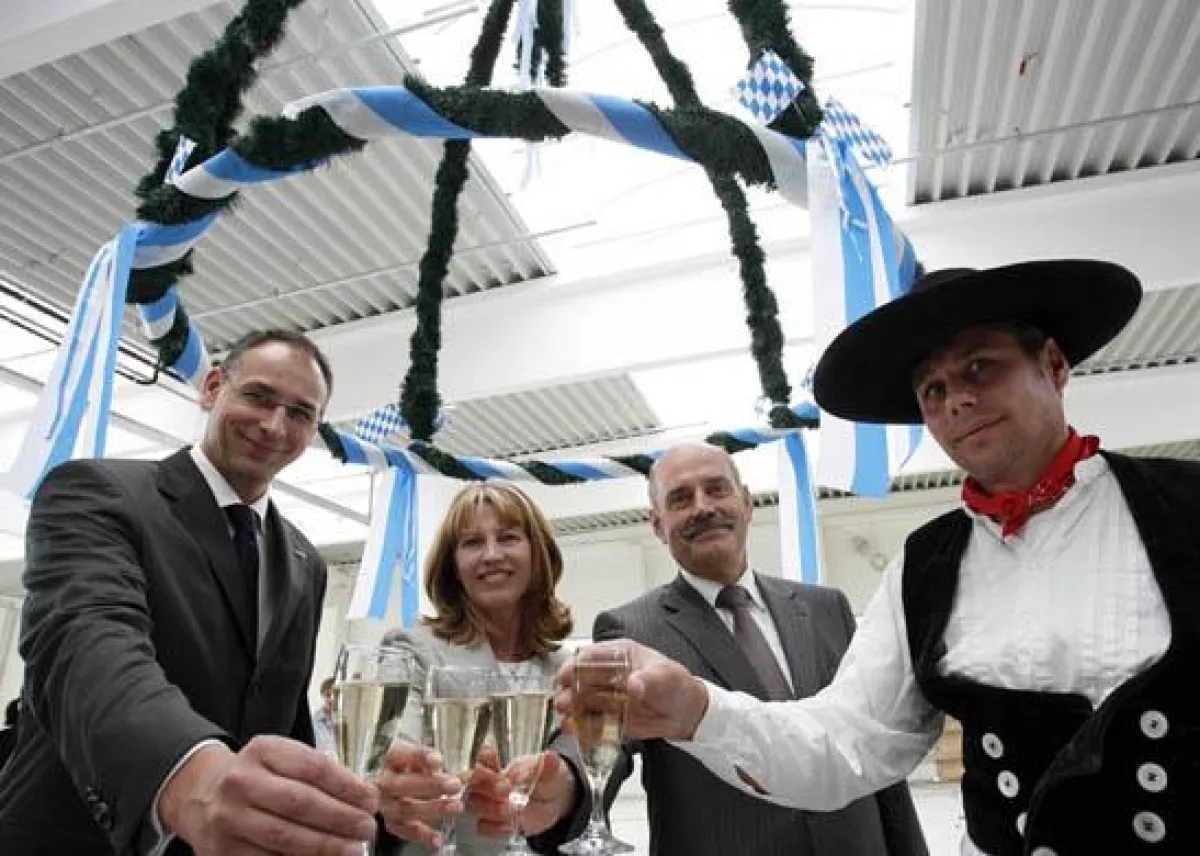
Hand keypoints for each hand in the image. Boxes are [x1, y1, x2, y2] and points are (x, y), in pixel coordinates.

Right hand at [161, 736, 377, 855]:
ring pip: (284, 837)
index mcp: (262, 751)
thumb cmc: (257, 777)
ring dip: (324, 846)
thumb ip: (318, 773)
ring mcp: (228, 818)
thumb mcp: (282, 759)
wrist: (203, 796)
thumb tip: (362, 797)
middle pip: (300, 803)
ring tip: (352, 849)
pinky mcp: (222, 851)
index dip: (347, 786)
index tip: (370, 800)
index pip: (313, 767)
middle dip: (340, 818)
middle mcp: (241, 782)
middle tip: (366, 828)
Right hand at [377, 742, 464, 847]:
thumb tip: (444, 766)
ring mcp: (385, 803)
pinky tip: (438, 838)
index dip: (418, 757)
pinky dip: (421, 835)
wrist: (396, 784)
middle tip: (455, 785)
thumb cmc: (413, 766)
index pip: (401, 755)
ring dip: (432, 809)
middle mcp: (384, 782)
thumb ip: (430, 761)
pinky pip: (404, 830)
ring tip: (456, 807)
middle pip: (403, 784)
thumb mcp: (420, 757)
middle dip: (430, 785)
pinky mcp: (390, 821)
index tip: (438, 760)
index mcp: (392, 760)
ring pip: (405, 809)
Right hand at [468, 746, 577, 837]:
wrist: (555, 802)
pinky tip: (510, 826)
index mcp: (499, 764)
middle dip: (486, 785)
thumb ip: (548, 765)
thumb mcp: (551, 769)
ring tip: (509, 808)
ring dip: (490, 807)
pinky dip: (495, 828)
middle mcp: (488, 783)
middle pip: (472, 782)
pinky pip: (484, 827)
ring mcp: (489, 803)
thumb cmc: (546, 779)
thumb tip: (550, 756)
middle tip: (505, 789)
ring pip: (474, 804)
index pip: (482, 758)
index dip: (484, 758)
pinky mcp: (495, 823)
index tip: (493, 760)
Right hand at [555, 640, 708, 741]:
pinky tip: (576, 731)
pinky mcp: (608, 717)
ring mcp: (606, 696)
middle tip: (563, 701)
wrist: (686, 714)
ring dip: (572, 709)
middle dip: (568, 690)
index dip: (575, 664)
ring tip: (567, 719)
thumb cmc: (677, 686)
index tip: (566, 675)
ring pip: (581, 701)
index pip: (591, 655)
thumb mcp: (667, 678)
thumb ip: (650, 680)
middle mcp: (608, 674)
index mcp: (619, 655)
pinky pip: (591, 721)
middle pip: (580, 679)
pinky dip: (582, 727)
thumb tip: (634, 683)